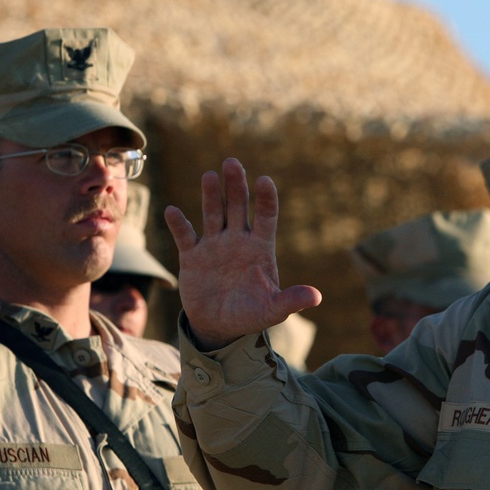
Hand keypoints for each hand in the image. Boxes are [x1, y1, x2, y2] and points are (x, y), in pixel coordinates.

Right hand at [164, 158, 321, 349]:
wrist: (220, 326)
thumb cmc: (251, 314)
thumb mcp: (272, 310)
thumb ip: (291, 301)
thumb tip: (316, 297)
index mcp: (260, 248)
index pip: (266, 217)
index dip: (266, 199)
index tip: (264, 181)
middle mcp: (238, 240)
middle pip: (238, 206)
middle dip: (236, 186)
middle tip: (232, 163)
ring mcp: (214, 245)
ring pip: (214, 214)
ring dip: (211, 195)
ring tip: (209, 176)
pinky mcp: (192, 255)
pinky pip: (185, 235)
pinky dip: (179, 224)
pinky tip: (172, 212)